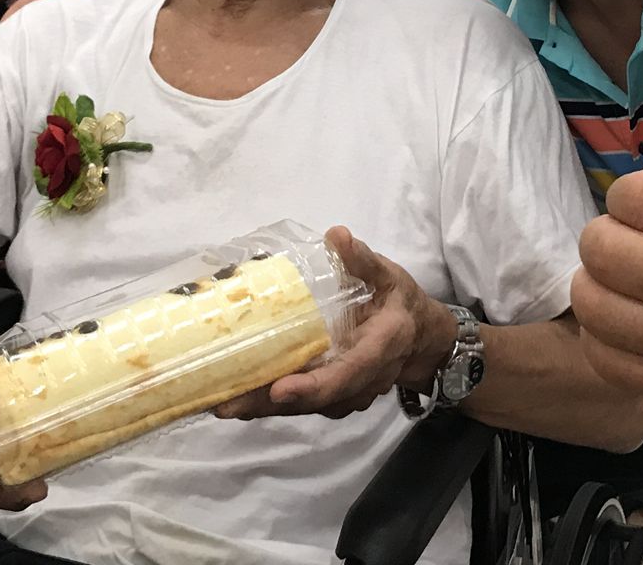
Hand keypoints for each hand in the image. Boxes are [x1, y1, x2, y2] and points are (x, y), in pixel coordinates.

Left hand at [223, 227, 450, 418]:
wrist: (419, 339)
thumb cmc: (399, 302)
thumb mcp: (388, 275)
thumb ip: (363, 259)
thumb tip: (336, 235)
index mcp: (382, 345)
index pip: (349, 372)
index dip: (314, 385)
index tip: (280, 389)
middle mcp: (366, 379)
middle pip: (317, 399)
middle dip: (271, 404)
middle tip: (228, 403)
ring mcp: (350, 395)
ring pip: (306, 408)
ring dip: (265, 408)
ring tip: (223, 402)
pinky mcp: (335, 399)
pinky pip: (303, 406)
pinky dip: (271, 405)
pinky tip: (239, 398)